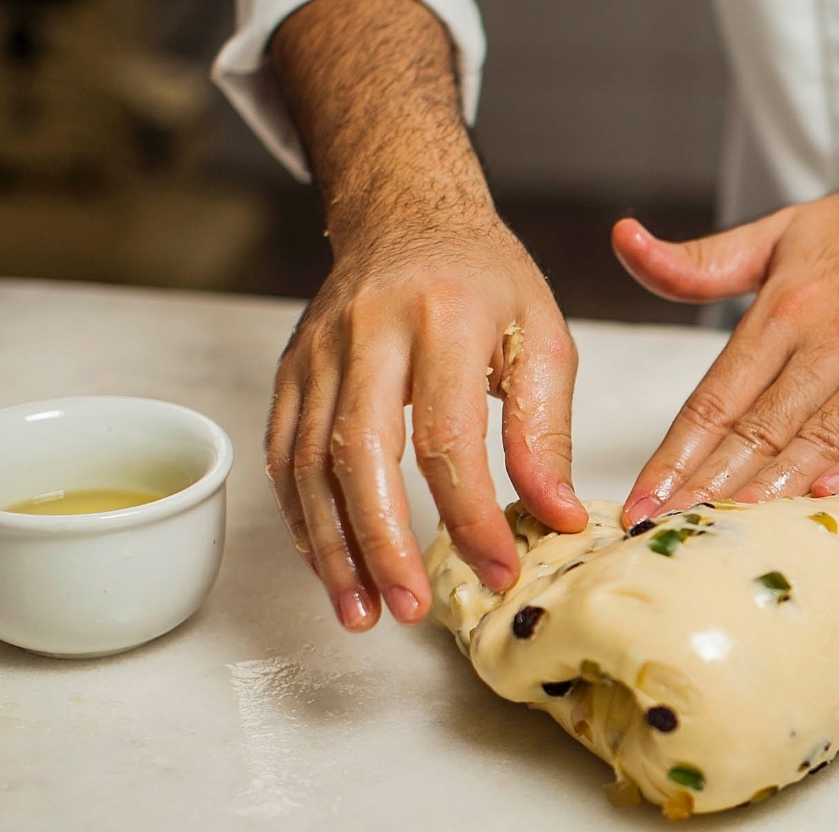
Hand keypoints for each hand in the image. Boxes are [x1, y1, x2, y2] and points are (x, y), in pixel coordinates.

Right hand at [266, 218, 585, 630]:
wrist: (406, 214)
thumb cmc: (485, 279)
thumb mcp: (543, 336)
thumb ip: (547, 429)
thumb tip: (557, 516)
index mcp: (444, 317)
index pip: (449, 434)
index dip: (471, 513)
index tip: (499, 568)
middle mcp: (369, 331)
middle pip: (359, 451)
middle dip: (382, 542)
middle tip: (410, 609)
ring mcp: (317, 351)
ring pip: (306, 462)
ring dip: (332, 547)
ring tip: (364, 611)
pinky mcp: (289, 371)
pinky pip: (282, 456)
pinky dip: (302, 519)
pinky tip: (331, 567)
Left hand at [610, 180, 838, 525]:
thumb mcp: (783, 231)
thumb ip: (703, 261)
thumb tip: (626, 241)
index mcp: (789, 304)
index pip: (719, 395)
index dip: (677, 453)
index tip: (642, 500)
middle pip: (763, 426)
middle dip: (710, 486)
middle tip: (670, 533)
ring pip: (825, 435)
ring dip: (775, 487)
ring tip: (729, 529)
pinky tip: (827, 496)